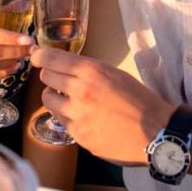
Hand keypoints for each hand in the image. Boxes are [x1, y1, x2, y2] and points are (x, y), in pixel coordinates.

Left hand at [30, 47, 175, 165]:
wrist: (155, 132)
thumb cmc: (139, 100)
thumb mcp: (114, 74)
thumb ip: (88, 71)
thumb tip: (65, 67)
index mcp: (91, 72)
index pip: (51, 58)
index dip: (40, 56)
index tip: (36, 56)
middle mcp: (80, 92)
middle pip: (46, 77)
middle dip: (51, 76)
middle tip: (60, 79)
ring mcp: (77, 116)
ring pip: (48, 100)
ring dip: (55, 97)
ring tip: (70, 99)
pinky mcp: (78, 135)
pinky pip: (61, 120)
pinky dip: (67, 116)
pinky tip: (83, 116)